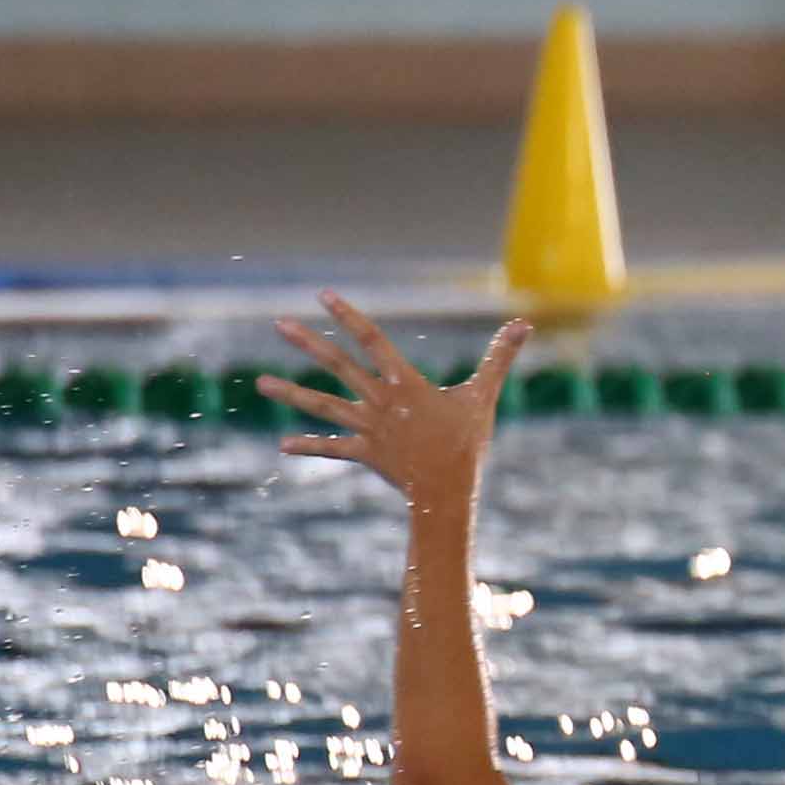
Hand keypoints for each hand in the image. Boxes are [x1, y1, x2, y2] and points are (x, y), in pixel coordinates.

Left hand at [264, 296, 529, 507]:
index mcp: (404, 382)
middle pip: (338, 366)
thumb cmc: (468, 440)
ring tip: (258, 384)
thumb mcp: (485, 394)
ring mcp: (368, 428)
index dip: (348, 316)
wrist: (449, 490)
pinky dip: (309, 446)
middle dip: (308, 343)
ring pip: (323, 405)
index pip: (372, 339)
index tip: (323, 295)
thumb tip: (525, 322)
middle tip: (279, 324)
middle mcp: (379, 401)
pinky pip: (332, 448)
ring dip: (290, 393)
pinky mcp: (365, 453)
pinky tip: (283, 444)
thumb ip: (500, 356)